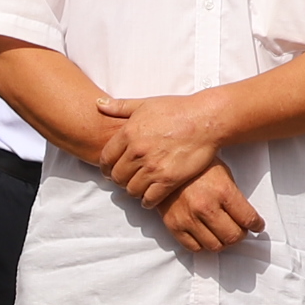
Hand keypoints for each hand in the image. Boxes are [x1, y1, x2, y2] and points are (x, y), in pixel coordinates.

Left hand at [91, 91, 229, 205]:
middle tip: (126, 180)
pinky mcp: (169, 179)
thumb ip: (120, 106)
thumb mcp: (145, 103)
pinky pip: (150, 198)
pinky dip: (147, 201)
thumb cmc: (177, 109)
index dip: (105, 168)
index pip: (105, 159)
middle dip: (119, 180)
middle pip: (117, 177)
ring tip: (138, 188)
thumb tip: (99, 103)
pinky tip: (150, 198)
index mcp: (128, 133)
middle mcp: (137, 152)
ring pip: (131, 190)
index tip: (110, 171)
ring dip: (133, 191)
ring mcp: (153, 167)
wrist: (206, 120)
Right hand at [159, 163, 259, 253]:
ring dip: (223, 242)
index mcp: (222, 191)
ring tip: (222, 232)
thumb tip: (247, 218)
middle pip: (233, 237)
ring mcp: (188, 218)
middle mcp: (206, 206)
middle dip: (241, 235)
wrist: (165, 165)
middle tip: (240, 229)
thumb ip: (235, 196)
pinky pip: (194, 248)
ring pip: (215, 246)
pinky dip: (203, 244)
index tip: (257, 226)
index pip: (248, 219)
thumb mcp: (223, 173)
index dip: (257, 225)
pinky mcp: (174, 225)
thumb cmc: (197, 168)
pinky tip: (206, 234)